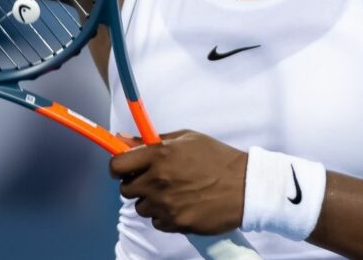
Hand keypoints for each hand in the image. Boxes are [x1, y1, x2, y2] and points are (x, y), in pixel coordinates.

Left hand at [110, 130, 247, 234]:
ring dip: (152, 201)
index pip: (117, 165)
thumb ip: (152, 140)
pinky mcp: (176, 223)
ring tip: (174, 193)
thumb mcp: (187, 139)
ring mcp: (166, 204)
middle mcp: (158, 181)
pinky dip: (165, 216)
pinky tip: (182, 205)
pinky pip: (157, 222)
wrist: (246, 187)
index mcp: (159, 155)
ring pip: (141, 208)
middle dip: (136, 184)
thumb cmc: (218, 158)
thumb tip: (121, 140)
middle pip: (126, 189)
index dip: (118, 167)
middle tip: (154, 180)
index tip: (124, 168)